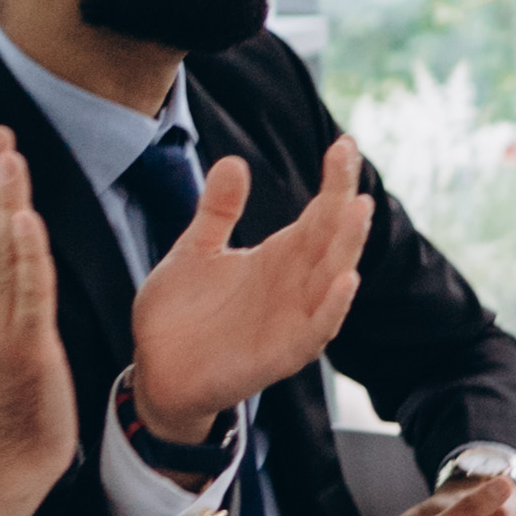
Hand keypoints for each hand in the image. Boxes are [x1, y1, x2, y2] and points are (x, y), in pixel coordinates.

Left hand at [128, 136, 374, 434]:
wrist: (157, 372)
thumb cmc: (181, 315)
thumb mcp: (195, 251)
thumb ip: (218, 211)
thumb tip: (235, 161)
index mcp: (278, 258)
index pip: (318, 214)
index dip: (333, 180)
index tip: (342, 143)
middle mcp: (294, 285)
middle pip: (331, 239)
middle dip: (344, 202)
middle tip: (348, 162)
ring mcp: (292, 319)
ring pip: (332, 279)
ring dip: (348, 247)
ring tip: (358, 211)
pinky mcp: (281, 353)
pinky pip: (316, 330)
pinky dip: (333, 308)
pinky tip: (346, 281)